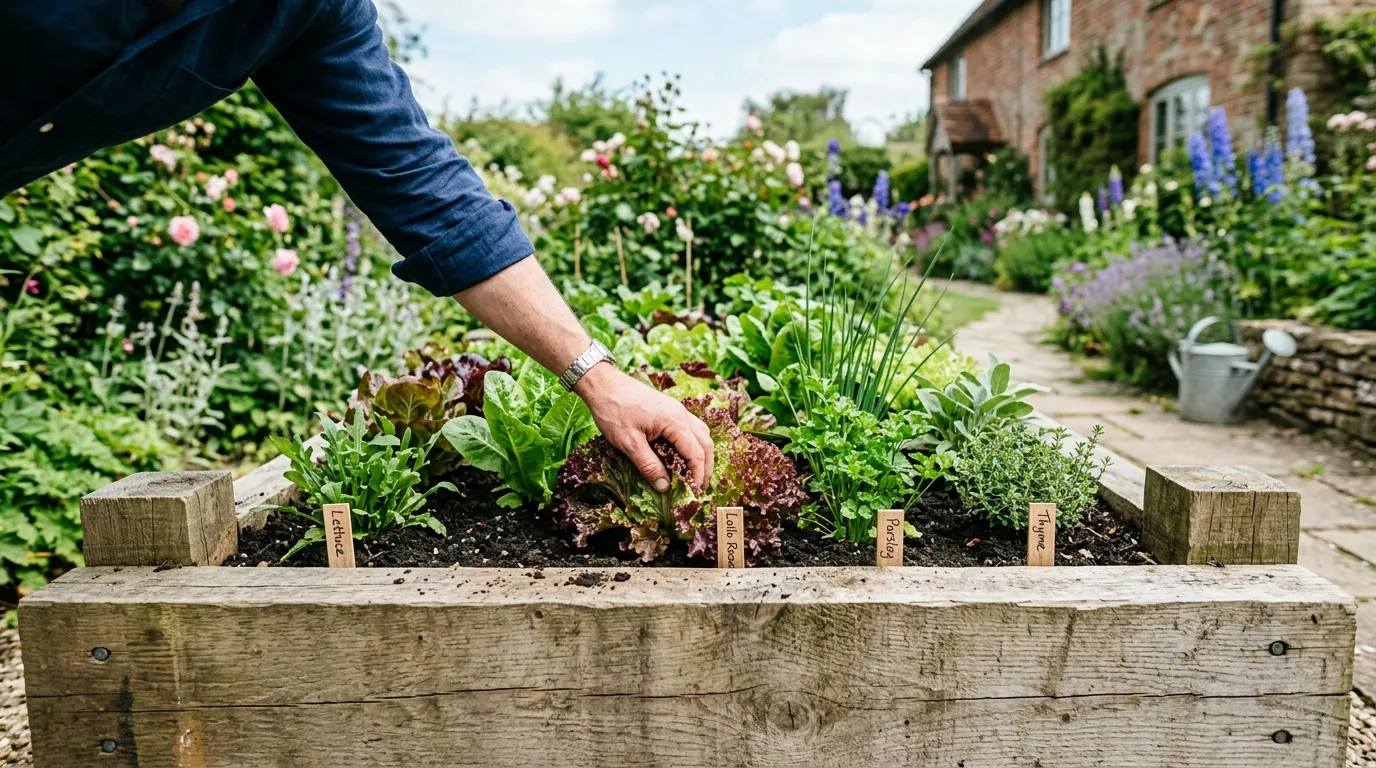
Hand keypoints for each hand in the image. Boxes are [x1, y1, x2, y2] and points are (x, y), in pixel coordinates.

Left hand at [574, 362, 713, 491]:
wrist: (604, 384)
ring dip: (703, 455)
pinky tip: (684, 455)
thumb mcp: (629, 443)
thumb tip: (664, 487)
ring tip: (695, 474)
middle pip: (706, 443)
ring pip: (702, 434)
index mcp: (674, 422)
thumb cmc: (614, 410)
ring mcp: (677, 410)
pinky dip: (694, 444)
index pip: (696, 453)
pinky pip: (691, 428)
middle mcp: (681, 414)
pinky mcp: (670, 409)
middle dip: (706, 467)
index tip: (695, 493)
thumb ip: (648, 465)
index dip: (698, 475)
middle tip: (699, 488)